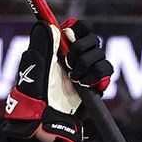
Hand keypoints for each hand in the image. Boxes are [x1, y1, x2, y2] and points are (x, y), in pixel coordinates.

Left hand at [3, 18, 111, 141]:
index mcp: (63, 49)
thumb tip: (47, 25)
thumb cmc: (35, 93)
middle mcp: (78, 57)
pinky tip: (83, 83)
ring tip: (73, 78)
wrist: (46, 116)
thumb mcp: (34, 65)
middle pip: (92, 38)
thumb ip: (42, 44)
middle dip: (79, 48)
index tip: (68, 36)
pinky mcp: (97, 84)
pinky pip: (106, 69)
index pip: (80, 28)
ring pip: (100, 53)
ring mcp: (89, 70)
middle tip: (67, 62)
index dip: (78, 28)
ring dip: (85, 64)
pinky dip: (95, 74)